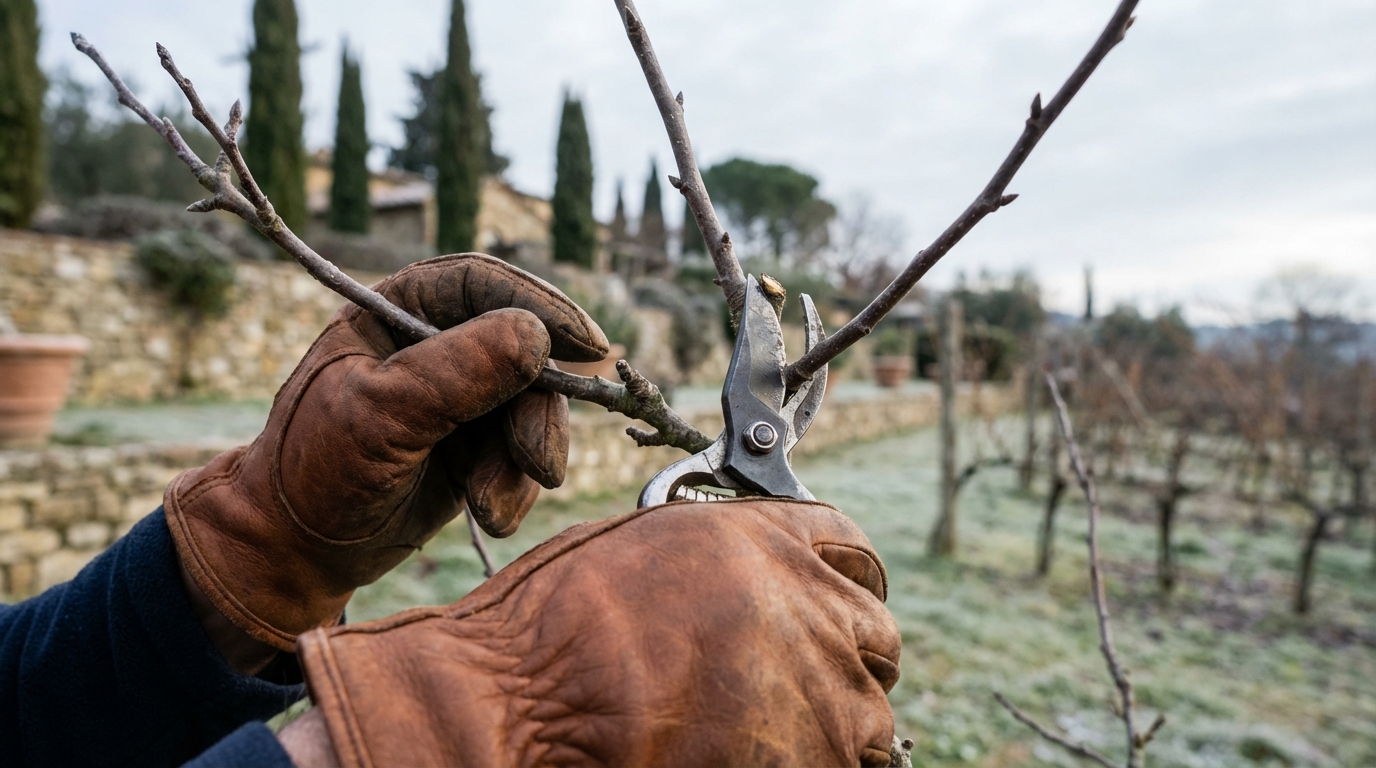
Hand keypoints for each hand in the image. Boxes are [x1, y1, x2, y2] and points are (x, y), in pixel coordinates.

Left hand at [165, 254, 607, 652]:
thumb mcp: (380, 413)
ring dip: (524, 461)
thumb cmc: (316, 465)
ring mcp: (461, 398)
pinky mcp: (475, 449)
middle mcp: (437, 344)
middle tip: (538, 463)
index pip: (483, 285)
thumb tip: (537, 337)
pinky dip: (514, 488)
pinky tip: (490, 515)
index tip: (588, 346)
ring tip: (491, 505)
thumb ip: (457, 373)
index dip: (543, 307)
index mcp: (401, 309)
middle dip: (536, 413)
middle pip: (524, 354)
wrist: (294, 550)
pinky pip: (522, 455)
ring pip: (533, 410)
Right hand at [296, 498, 901, 767]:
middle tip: (799, 679)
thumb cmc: (553, 624)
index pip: (851, 548)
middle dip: (845, 654)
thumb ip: (718, 558)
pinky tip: (752, 760)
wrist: (523, 705)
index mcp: (769, 541)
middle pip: (876, 634)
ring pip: (868, 716)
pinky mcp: (809, 764)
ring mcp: (821, 693)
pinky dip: (808, 765)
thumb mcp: (641, 547)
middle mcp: (811, 609)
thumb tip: (735, 583)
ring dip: (834, 723)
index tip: (831, 599)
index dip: (842, 575)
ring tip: (775, 736)